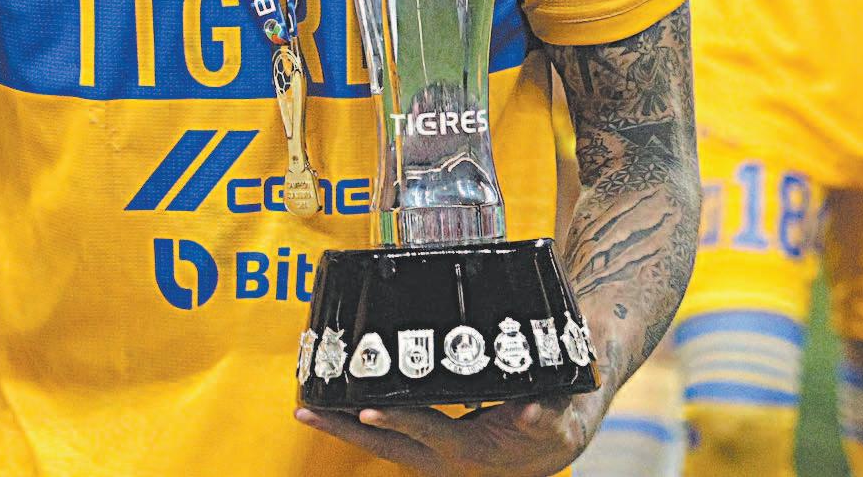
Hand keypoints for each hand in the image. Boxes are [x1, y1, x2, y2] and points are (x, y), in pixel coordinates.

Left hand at [295, 394, 598, 475]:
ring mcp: (432, 454)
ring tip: (307, 406)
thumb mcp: (556, 418)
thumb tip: (528, 412)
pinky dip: (359, 420)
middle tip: (306, 412)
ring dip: (343, 426)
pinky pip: (389, 432)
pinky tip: (335, 404)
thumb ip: (543, 415)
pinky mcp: (427, 442)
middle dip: (344, 431)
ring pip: (382, 442)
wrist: (550, 445)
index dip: (401, 422)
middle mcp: (444, 458)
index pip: (430, 434)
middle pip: (387, 446)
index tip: (368, 412)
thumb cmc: (551, 423)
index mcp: (471, 451)